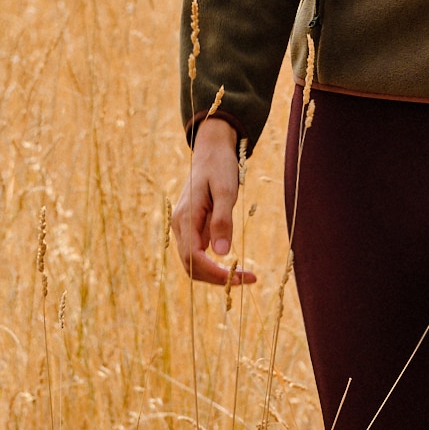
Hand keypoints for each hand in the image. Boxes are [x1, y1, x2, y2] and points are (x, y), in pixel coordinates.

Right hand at [172, 115, 257, 287]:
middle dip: (217, 278)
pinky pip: (198, 252)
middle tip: (248, 279)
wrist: (211, 150)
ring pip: (193, 262)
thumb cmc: (219, 167)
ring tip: (243, 275)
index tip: (240, 278)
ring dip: (215, 273)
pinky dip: (214, 263)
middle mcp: (180, 225)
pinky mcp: (191, 226)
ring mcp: (184, 226)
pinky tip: (233, 264)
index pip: (194, 259)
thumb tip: (222, 253)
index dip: (216, 273)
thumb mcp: (225, 191)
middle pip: (192, 266)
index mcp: (185, 218)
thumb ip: (222, 221)